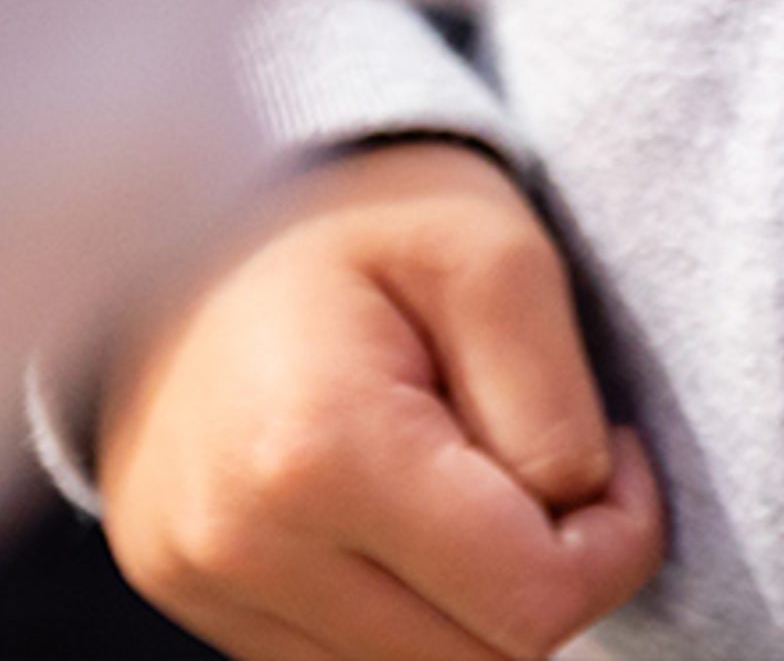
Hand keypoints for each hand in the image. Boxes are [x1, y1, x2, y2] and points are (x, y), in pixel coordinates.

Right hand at [98, 139, 664, 658]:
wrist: (192, 186)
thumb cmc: (354, 208)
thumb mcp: (493, 254)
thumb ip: (556, 406)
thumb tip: (578, 524)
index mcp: (313, 449)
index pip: (533, 605)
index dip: (613, 542)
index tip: (610, 452)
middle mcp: (237, 540)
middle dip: (534, 570)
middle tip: (518, 448)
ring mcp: (200, 575)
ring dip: (461, 596)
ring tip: (441, 466)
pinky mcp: (186, 587)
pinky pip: (343, 658)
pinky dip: (392, 599)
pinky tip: (376, 499)